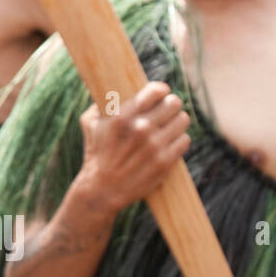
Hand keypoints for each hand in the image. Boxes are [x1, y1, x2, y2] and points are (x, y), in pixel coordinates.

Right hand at [75, 81, 190, 214]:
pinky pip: (184, 140)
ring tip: (172, 125)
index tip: (162, 94)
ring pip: (183, 120)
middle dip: (171, 105)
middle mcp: (140, 129)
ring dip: (178, 122)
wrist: (102, 190)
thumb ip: (102, 103)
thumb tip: (115, 86)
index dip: (162, 91)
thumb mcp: (90, 123)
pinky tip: (172, 141)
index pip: (157, 90)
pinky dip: (180, 139)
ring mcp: (154, 146)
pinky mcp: (165, 162)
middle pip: (174, 103)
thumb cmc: (96, 153)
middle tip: (169, 110)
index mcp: (122, 115)